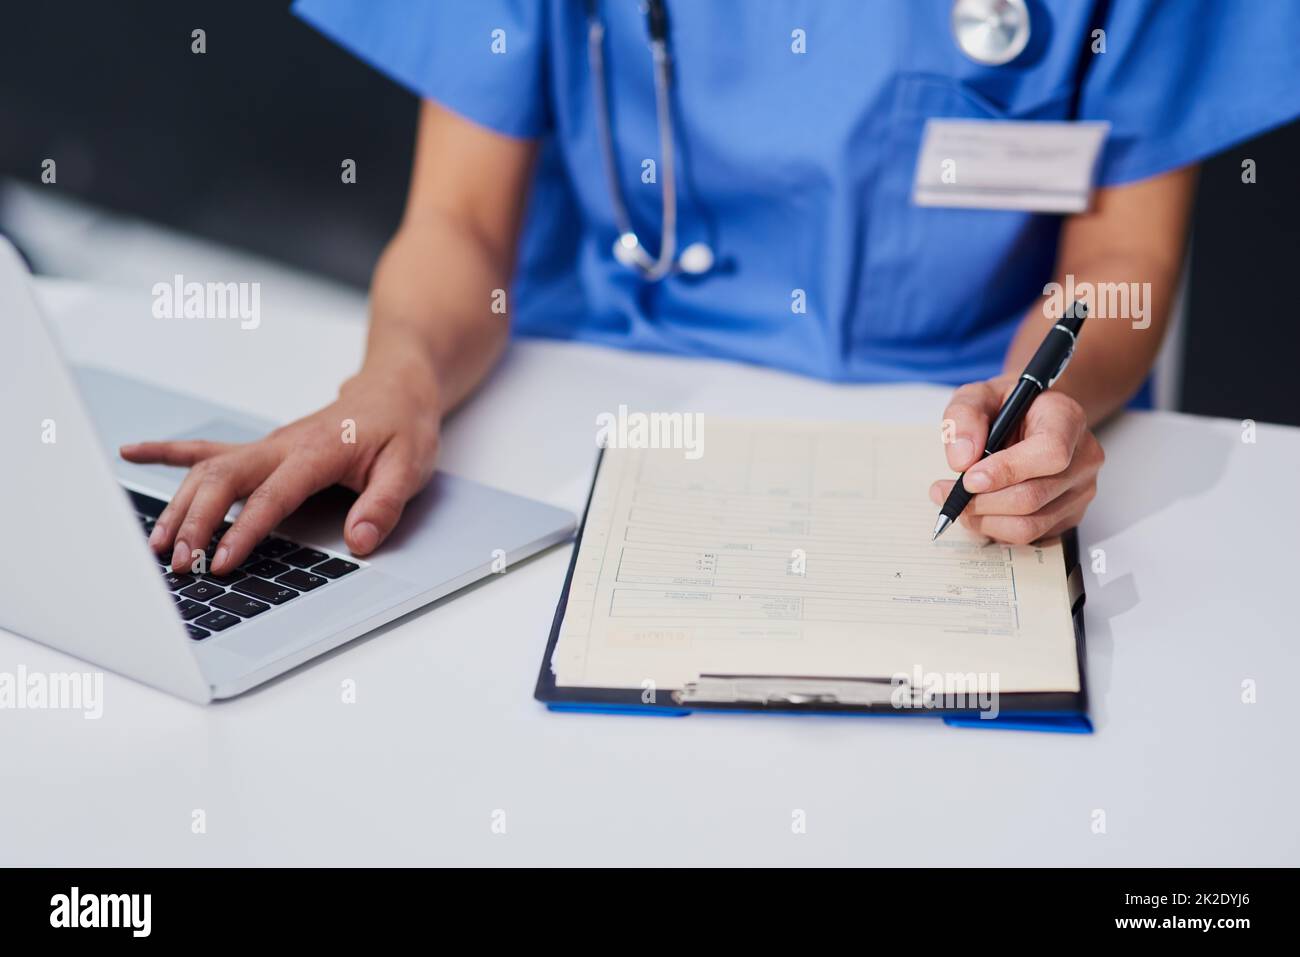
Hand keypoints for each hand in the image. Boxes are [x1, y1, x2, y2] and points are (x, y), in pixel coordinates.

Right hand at [121, 355, 441, 574]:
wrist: (395, 390)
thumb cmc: (402, 428)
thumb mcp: (409, 468)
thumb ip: (383, 505)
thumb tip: (360, 541)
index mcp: (316, 453)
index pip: (273, 495)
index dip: (245, 530)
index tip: (222, 561)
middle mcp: (282, 446)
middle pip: (224, 479)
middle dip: (196, 521)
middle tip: (178, 561)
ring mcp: (267, 447)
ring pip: (208, 470)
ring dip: (180, 505)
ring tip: (158, 544)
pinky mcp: (262, 450)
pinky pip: (207, 449)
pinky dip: (168, 452)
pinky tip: (132, 454)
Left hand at [929, 374, 1103, 544]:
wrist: (1030, 419)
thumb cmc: (1005, 407)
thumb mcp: (977, 397)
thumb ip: (963, 418)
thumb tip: (962, 460)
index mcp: (1066, 418)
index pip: (1049, 453)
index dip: (1006, 471)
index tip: (969, 478)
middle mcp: (1083, 457)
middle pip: (1032, 496)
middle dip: (980, 501)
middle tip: (944, 492)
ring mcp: (1081, 490)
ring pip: (1029, 525)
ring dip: (982, 520)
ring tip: (957, 503)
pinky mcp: (1070, 515)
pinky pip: (1029, 537)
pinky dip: (995, 528)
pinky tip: (980, 509)